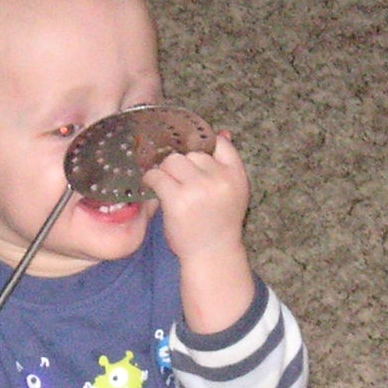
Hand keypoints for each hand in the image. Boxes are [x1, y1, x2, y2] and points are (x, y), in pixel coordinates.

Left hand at [146, 132, 250, 267]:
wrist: (212, 255)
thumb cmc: (219, 223)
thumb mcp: (233, 192)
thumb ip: (226, 165)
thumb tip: (222, 132)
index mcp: (236, 175)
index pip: (220, 144)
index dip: (204, 145)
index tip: (193, 156)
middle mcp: (220, 179)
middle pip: (192, 153)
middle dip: (182, 165)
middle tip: (178, 181)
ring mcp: (199, 188)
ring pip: (173, 161)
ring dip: (166, 171)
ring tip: (166, 186)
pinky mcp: (178, 199)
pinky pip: (157, 176)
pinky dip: (151, 180)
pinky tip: (154, 188)